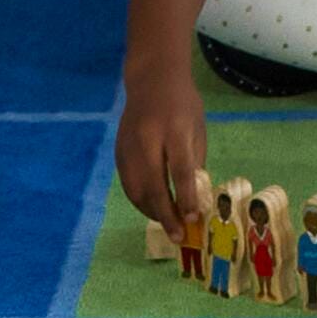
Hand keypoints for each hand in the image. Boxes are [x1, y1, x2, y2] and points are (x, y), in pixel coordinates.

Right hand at [115, 63, 209, 235]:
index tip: (193, 219)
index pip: (179, 170)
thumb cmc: (183, 105)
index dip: (185, 197)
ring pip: (136, 190)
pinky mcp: (118, 153)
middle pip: (153, 185)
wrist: (151, 81)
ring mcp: (129, 147)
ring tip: (168, 226)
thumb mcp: (198, 128)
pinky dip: (140, 201)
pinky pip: (128, 184)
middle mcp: (148, 140)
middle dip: (165, 215)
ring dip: (151, 212)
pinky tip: (152, 209)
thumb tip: (195, 197)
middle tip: (179, 236)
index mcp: (174, 131)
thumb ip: (195, 161)